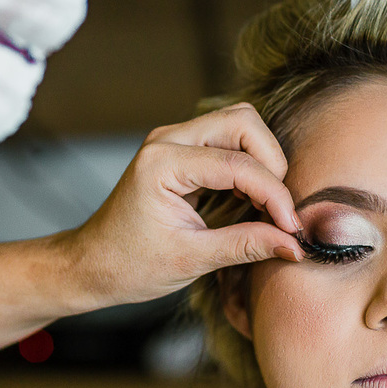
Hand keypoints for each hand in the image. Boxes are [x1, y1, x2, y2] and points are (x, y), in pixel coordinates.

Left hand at [62, 103, 303, 306]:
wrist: (92, 265)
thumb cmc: (128, 265)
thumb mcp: (191, 260)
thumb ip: (245, 246)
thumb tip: (294, 244)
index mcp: (161, 164)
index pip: (238, 164)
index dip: (274, 195)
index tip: (292, 229)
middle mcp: (166, 141)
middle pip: (243, 122)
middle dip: (271, 162)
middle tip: (278, 210)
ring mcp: (172, 141)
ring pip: (238, 125)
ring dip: (262, 160)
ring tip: (266, 207)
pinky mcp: (180, 151)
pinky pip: (226, 140)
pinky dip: (248, 164)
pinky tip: (251, 201)